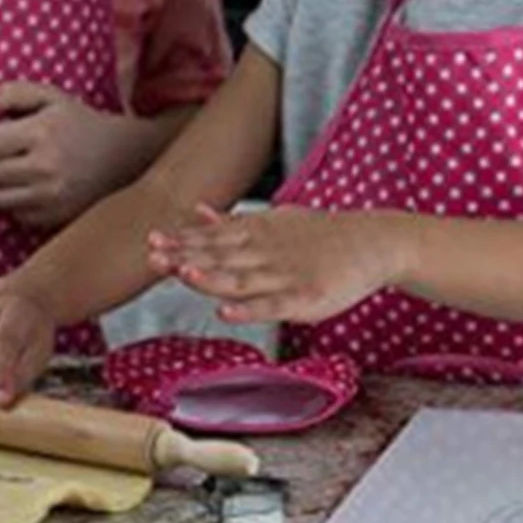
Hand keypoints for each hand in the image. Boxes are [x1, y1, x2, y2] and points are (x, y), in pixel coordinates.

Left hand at [0, 82, 145, 230]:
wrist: (124, 158)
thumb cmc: (78, 123)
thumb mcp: (49, 97)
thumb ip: (8, 94)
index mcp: (42, 132)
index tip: (2, 133)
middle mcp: (45, 168)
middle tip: (12, 152)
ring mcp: (51, 198)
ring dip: (3, 185)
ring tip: (24, 170)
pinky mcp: (54, 219)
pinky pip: (14, 215)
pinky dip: (20, 203)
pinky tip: (37, 188)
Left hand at [147, 204, 410, 325]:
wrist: (372, 242)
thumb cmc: (320, 235)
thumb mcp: (274, 219)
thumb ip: (232, 221)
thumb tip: (196, 211)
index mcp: (257, 234)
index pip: (213, 238)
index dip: (182, 241)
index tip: (150, 241)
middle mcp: (266, 252)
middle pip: (220, 256)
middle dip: (185, 257)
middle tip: (152, 256)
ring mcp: (285, 276)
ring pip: (242, 279)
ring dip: (211, 278)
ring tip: (183, 276)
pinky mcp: (305, 299)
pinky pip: (272, 306)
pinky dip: (248, 309)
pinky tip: (225, 312)